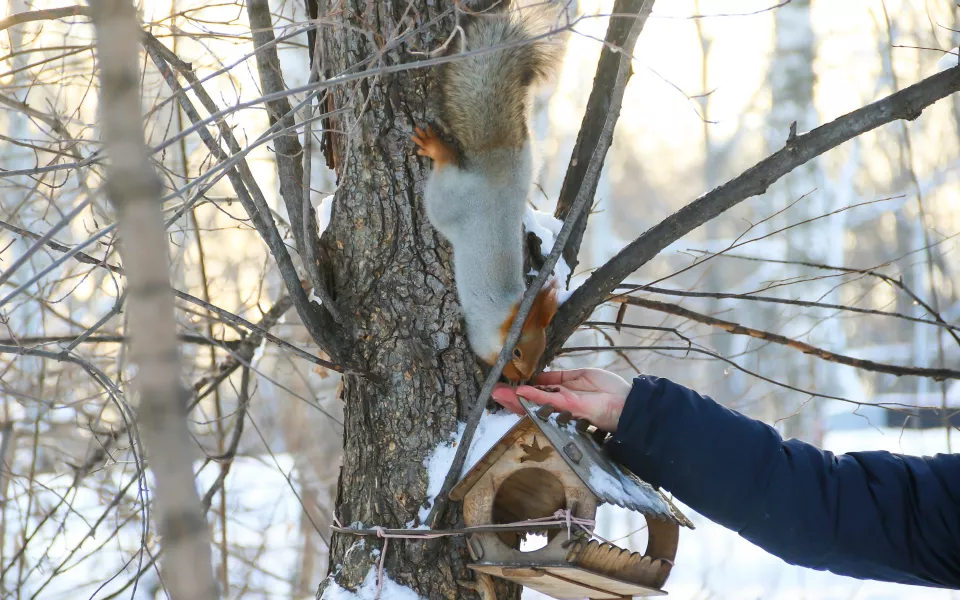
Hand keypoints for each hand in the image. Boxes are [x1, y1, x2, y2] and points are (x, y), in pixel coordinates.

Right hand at [491, 368, 630, 431]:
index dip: (523, 390)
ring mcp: (563, 407)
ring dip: (515, 399)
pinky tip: (519, 393)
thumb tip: (541, 375)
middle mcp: (560, 402)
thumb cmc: (610, 390)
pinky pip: (548, 400)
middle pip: (531, 401)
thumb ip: (560, 377)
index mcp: (563, 393)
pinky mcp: (569, 407)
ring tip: (498, 394)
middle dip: (512, 398)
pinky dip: (533, 396)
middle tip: (494, 393)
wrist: (627, 404)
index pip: (538, 392)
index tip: (509, 385)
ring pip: (535, 403)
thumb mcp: (581, 375)